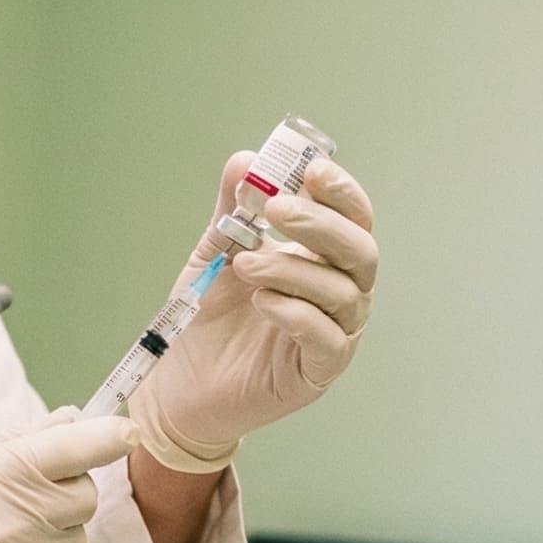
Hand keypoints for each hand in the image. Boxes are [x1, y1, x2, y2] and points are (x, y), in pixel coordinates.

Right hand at [0, 412, 137, 542]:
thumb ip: (10, 441)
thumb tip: (71, 421)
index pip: (75, 448)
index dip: (109, 436)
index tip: (125, 431)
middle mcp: (9, 525)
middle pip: (85, 497)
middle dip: (67, 486)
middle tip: (27, 489)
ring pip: (74, 542)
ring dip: (52, 531)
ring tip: (0, 532)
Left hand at [131, 153, 378, 471]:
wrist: (181, 383)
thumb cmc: (209, 317)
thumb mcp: (216, 251)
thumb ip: (234, 209)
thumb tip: (245, 159)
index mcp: (323, 259)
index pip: (353, 218)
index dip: (341, 192)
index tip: (312, 170)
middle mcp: (340, 294)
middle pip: (361, 252)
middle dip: (321, 224)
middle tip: (276, 208)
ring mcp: (334, 334)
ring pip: (343, 293)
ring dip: (293, 269)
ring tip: (243, 266)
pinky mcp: (317, 372)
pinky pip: (328, 339)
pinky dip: (296, 313)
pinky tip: (262, 301)